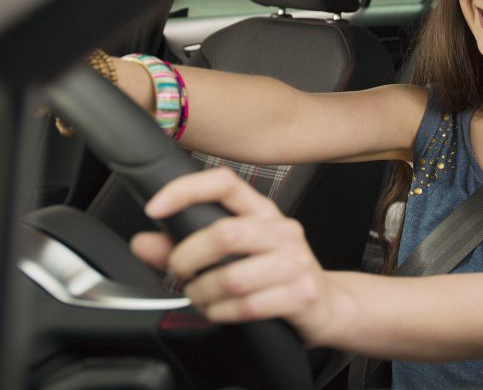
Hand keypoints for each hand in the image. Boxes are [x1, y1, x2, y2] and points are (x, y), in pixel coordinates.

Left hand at [131, 167, 334, 345]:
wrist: (326, 305)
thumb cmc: (275, 277)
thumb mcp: (235, 255)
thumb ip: (184, 247)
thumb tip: (142, 241)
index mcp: (263, 212)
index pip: (225, 183)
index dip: (186, 190)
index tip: (155, 207)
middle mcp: (282, 230)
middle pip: (224, 233)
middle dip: (187, 258)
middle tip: (180, 272)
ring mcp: (295, 261)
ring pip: (232, 277)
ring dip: (203, 294)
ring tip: (200, 297)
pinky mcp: (301, 293)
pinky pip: (248, 306)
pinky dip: (222, 313)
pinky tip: (220, 311)